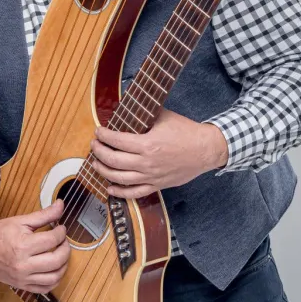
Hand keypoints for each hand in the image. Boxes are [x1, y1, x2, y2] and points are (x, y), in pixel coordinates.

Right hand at [0, 201, 69, 292]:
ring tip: (61, 255)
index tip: (61, 228)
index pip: (52, 240)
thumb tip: (61, 205)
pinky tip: (54, 270)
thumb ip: (44, 215)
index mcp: (23, 246)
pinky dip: (55, 280)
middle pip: (57, 260)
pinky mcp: (22, 285)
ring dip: (64, 265)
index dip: (61, 232)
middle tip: (63, 241)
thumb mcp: (20, 221)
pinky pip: (45, 288)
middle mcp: (23, 264)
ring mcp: (23, 278)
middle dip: (66, 249)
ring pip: (54, 277)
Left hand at [90, 108, 228, 198]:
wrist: (206, 150)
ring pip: (119, 178)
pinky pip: (134, 193)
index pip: (117, 141)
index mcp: (147, 144)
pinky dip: (119, 192)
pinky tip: (109, 187)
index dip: (104, 135)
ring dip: (103, 170)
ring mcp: (151, 176)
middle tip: (94, 144)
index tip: (98, 131)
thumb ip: (143, 114)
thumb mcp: (163, 116)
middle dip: (99, 151)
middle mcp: (147, 163)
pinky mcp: (157, 185)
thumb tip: (126, 108)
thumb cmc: (186, 131)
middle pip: (113, 160)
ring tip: (95, 162)